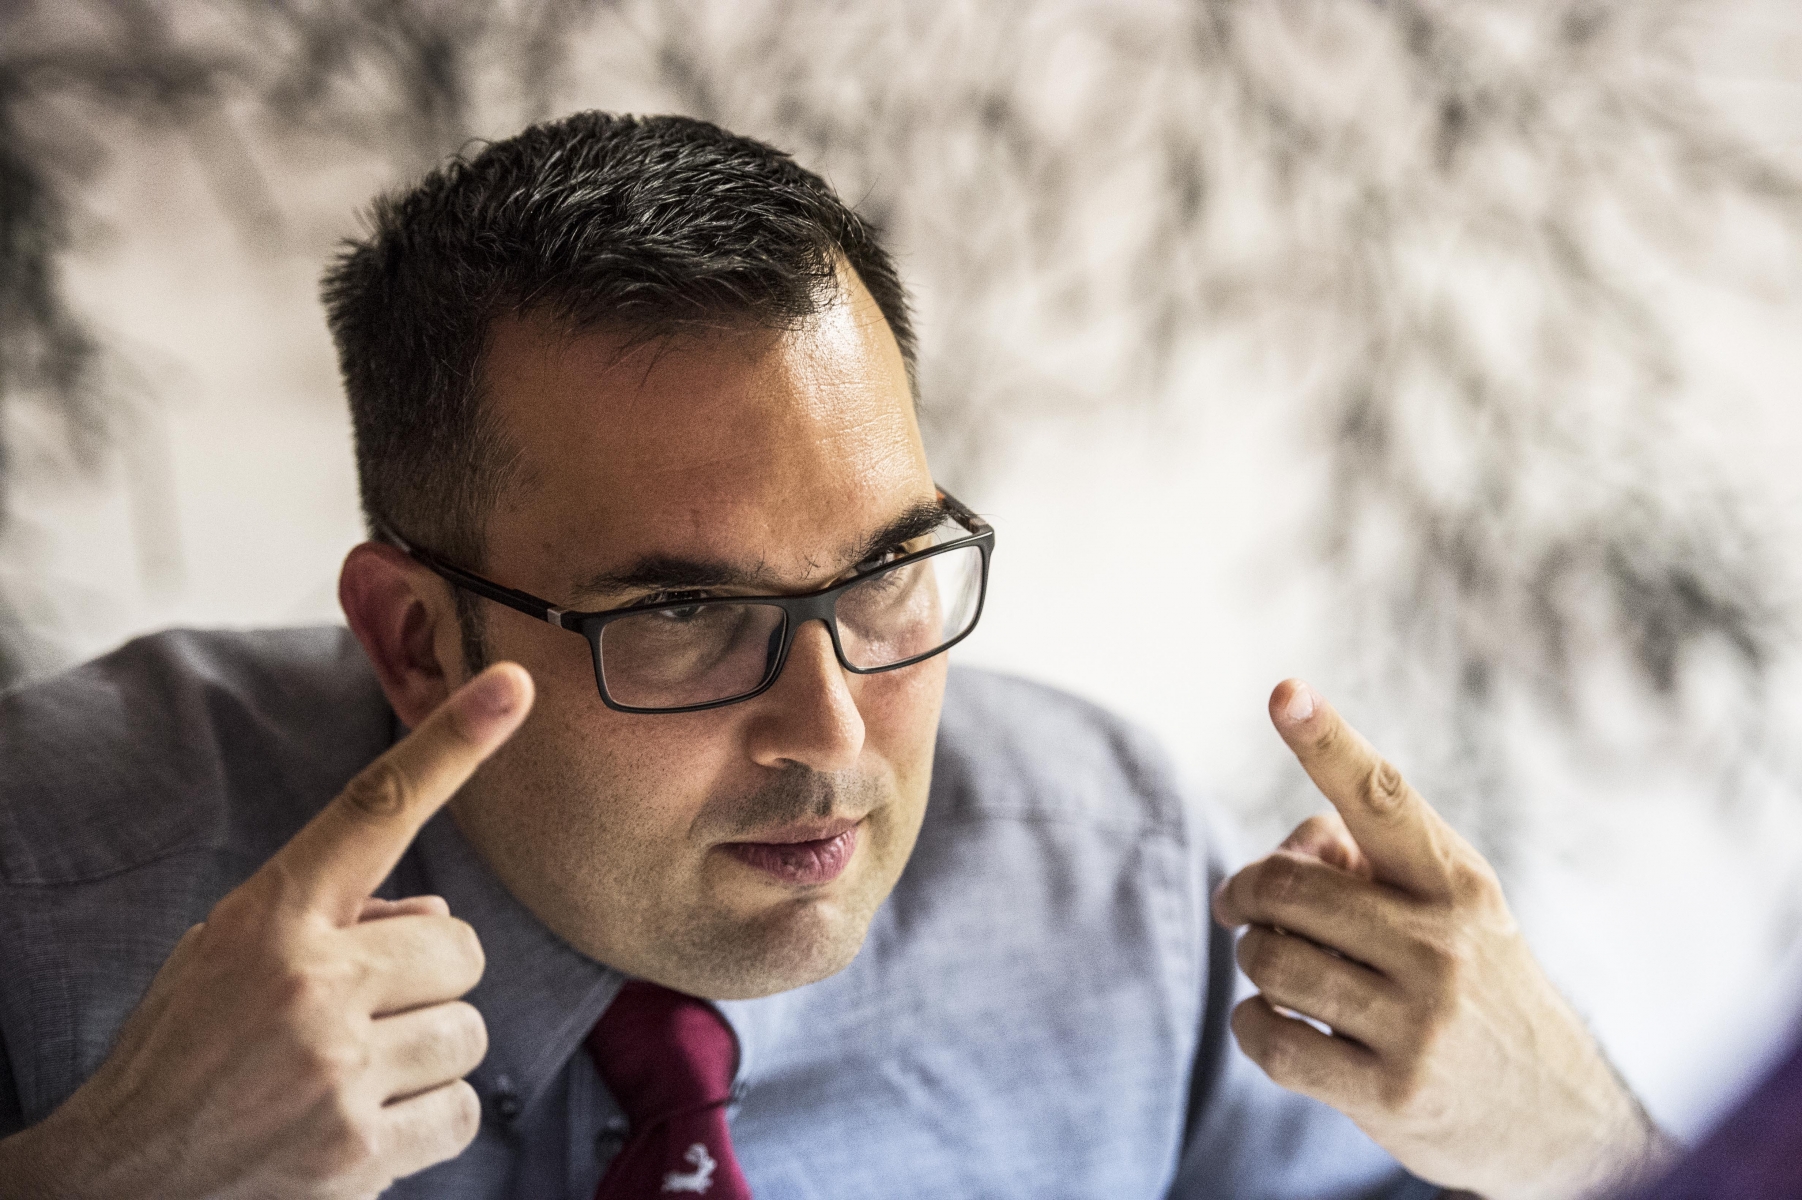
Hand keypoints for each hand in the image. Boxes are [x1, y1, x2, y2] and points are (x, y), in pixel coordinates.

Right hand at [0, 663, 534, 1199]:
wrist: (114, 1186)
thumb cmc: (184, 1056)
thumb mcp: (227, 957)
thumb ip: (333, 923)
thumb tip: (440, 916)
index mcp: (271, 918)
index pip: (374, 809)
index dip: (450, 744)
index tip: (513, 687)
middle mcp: (310, 982)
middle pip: (459, 943)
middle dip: (427, 980)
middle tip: (362, 1015)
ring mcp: (336, 1068)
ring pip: (469, 1031)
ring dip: (426, 1054)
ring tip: (352, 1077)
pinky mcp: (359, 1151)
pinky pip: (462, 1109)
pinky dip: (426, 1121)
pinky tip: (363, 1129)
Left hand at [1212, 680, 1672, 1199]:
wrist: (1556, 1121)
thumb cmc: (1472, 984)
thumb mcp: (1446, 907)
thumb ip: (1365, 861)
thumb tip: (1287, 846)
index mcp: (1456, 881)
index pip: (1381, 797)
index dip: (1326, 741)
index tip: (1285, 691)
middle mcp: (1443, 946)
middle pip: (1287, 888)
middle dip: (1246, 893)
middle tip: (1238, 906)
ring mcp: (1420, 1023)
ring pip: (1271, 961)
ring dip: (1253, 959)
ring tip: (1275, 968)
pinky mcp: (1392, 1094)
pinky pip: (1270, 1038)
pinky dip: (1252, 1024)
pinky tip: (1272, 1021)